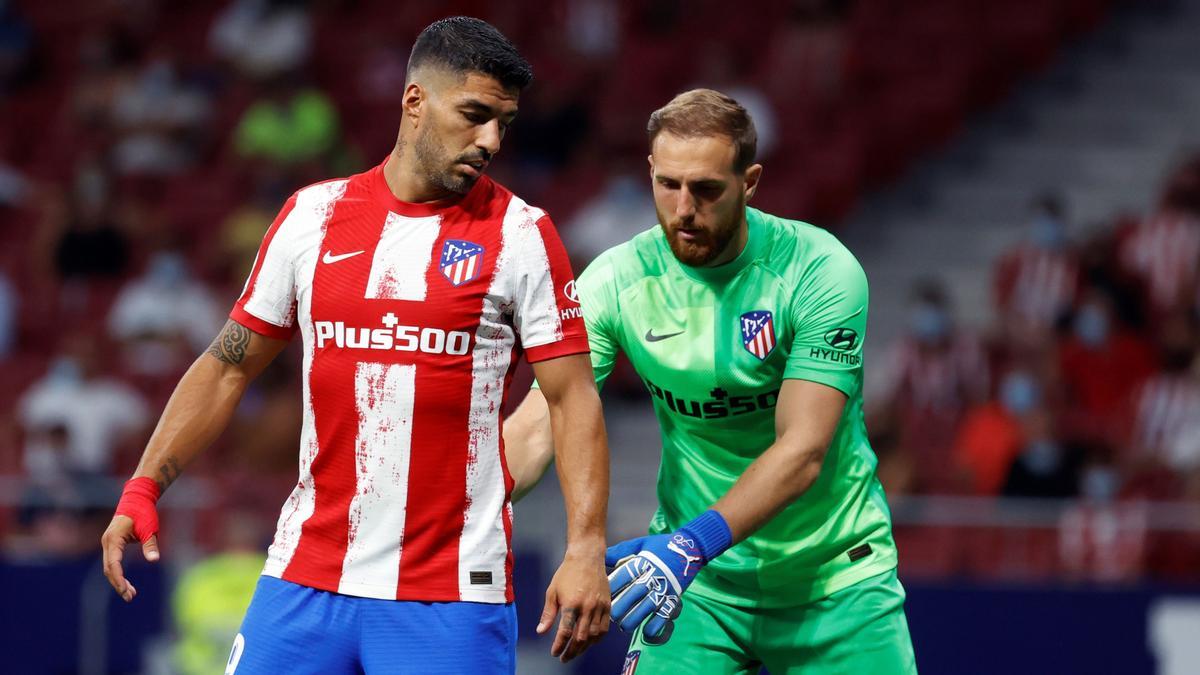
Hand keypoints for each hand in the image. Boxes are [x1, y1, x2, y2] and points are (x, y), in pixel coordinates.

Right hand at [101, 477, 161, 601]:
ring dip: (118, 580)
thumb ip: (150, 545)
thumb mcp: (150, 529)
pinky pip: (112, 562)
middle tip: (130, 597)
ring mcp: (108, 543)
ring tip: (131, 593)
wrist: (137, 498)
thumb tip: (154, 560)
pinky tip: (126, 582)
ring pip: (109, 567)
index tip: (126, 591)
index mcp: (114, 539)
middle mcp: (107, 542)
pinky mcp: (112, 544)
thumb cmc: (144, 513)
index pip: (113, 564)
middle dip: (118, 584)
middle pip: (109, 569)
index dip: (119, 579)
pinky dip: (118, 573)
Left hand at [536, 548, 610, 661]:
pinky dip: (597, 638)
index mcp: (571, 604)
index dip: (559, 645)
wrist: (587, 557)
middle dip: (572, 651)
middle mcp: (587, 607)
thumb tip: (541, 631)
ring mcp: (599, 606)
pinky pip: (605, 628)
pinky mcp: (608, 605)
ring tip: (576, 652)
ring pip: (593, 635)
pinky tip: (590, 641)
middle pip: (580, 637)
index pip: (565, 632)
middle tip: (564, 657)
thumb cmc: (567, 573)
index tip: (555, 653)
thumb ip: (548, 613)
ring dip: (584, 647)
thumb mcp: (552, 592)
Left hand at [606, 510, 731, 642]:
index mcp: (644, 561)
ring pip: (649, 606)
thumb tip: (602, 557)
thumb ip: (621, 551)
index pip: (626, 574)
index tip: (602, 594)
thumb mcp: (641, 544)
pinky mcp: (675, 597)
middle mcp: (655, 576)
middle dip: (621, 605)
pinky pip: (665, 614)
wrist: (690, 548)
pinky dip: (657, 624)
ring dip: (635, 618)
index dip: (614, 585)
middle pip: (636, 592)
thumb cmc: (661, 546)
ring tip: (623, 626)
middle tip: (610, 615)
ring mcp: (666, 588)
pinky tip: (646, 632)